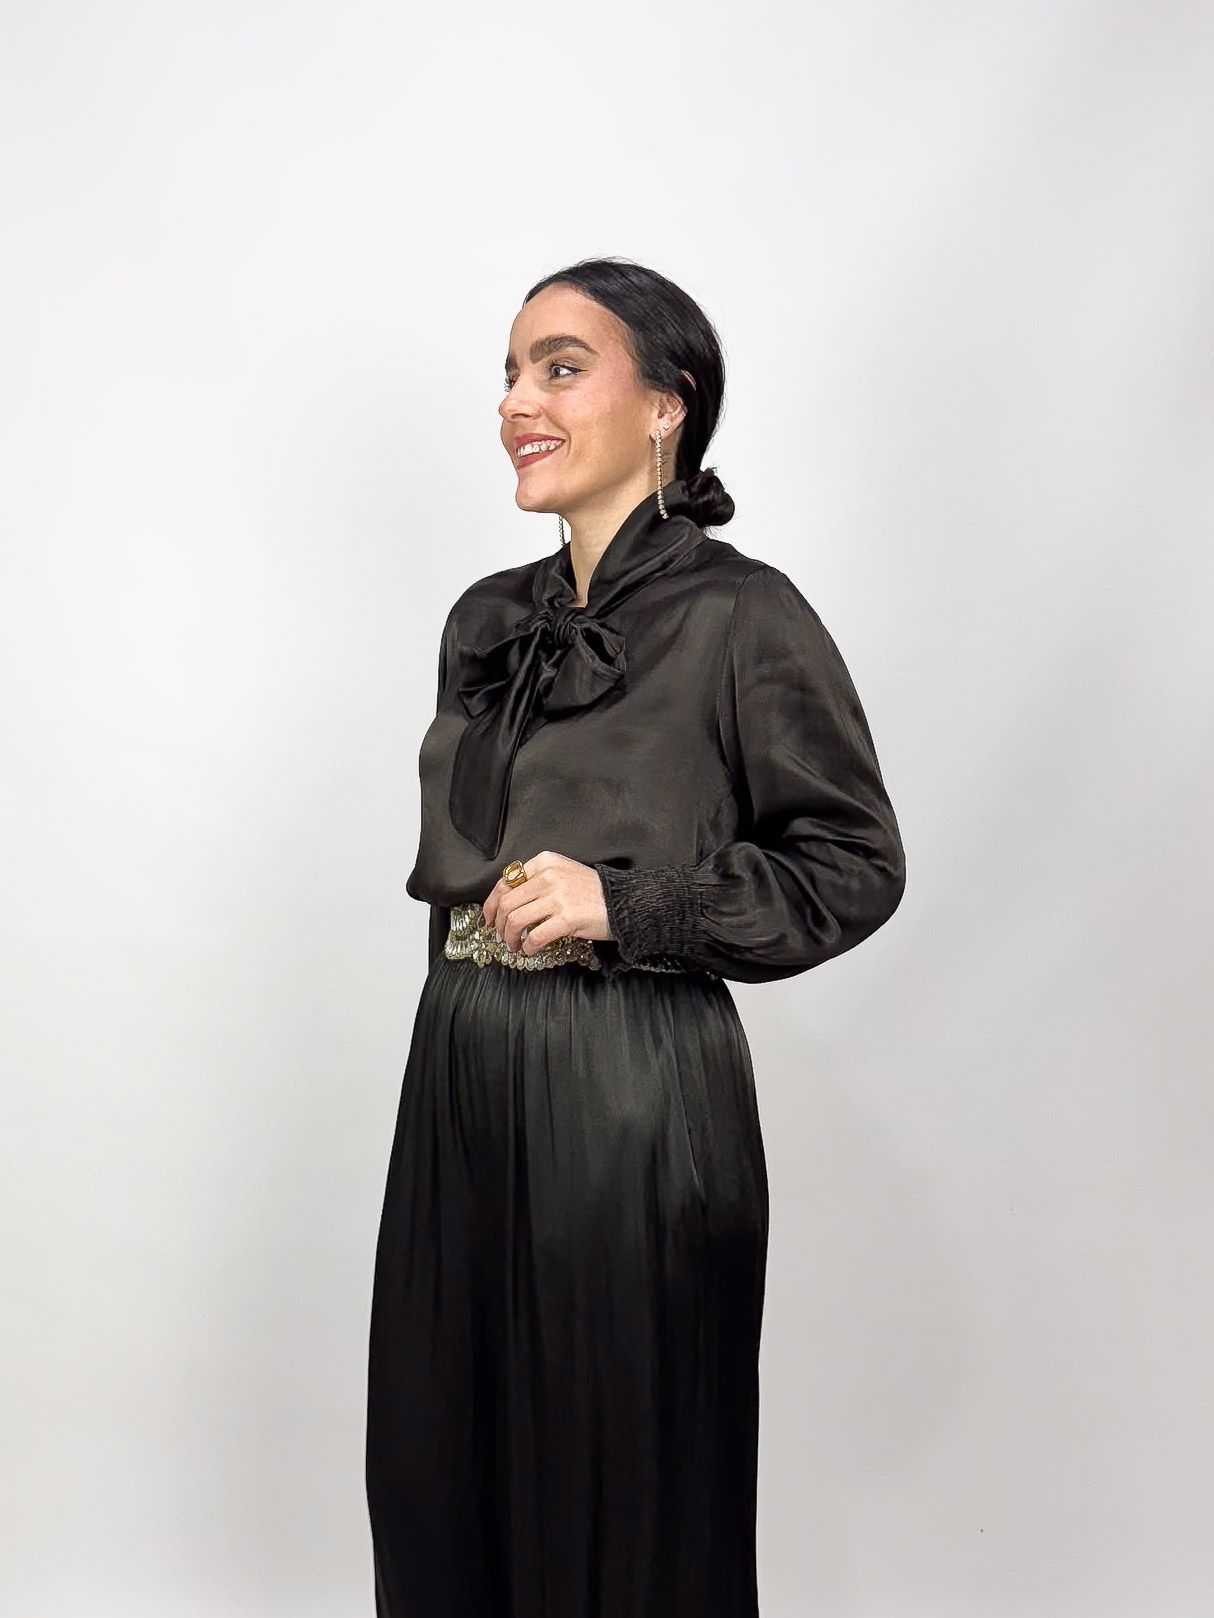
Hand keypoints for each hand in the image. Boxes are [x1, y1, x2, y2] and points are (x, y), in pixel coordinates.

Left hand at [481, 851, 611, 956]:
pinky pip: (535, 936)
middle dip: (498, 924)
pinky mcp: (567, 918)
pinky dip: (528, 947)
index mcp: (545, 862)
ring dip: (510, 938)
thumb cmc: (593, 892)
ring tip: (514, 946)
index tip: (488, 919)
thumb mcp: (563, 873)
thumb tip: (507, 902)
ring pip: (515, 919)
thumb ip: (537, 880)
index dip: (490, 904)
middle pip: (506, 903)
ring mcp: (558, 897)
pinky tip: (530, 951)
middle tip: (501, 936)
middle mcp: (549, 876)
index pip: (505, 882)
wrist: (624, 902)